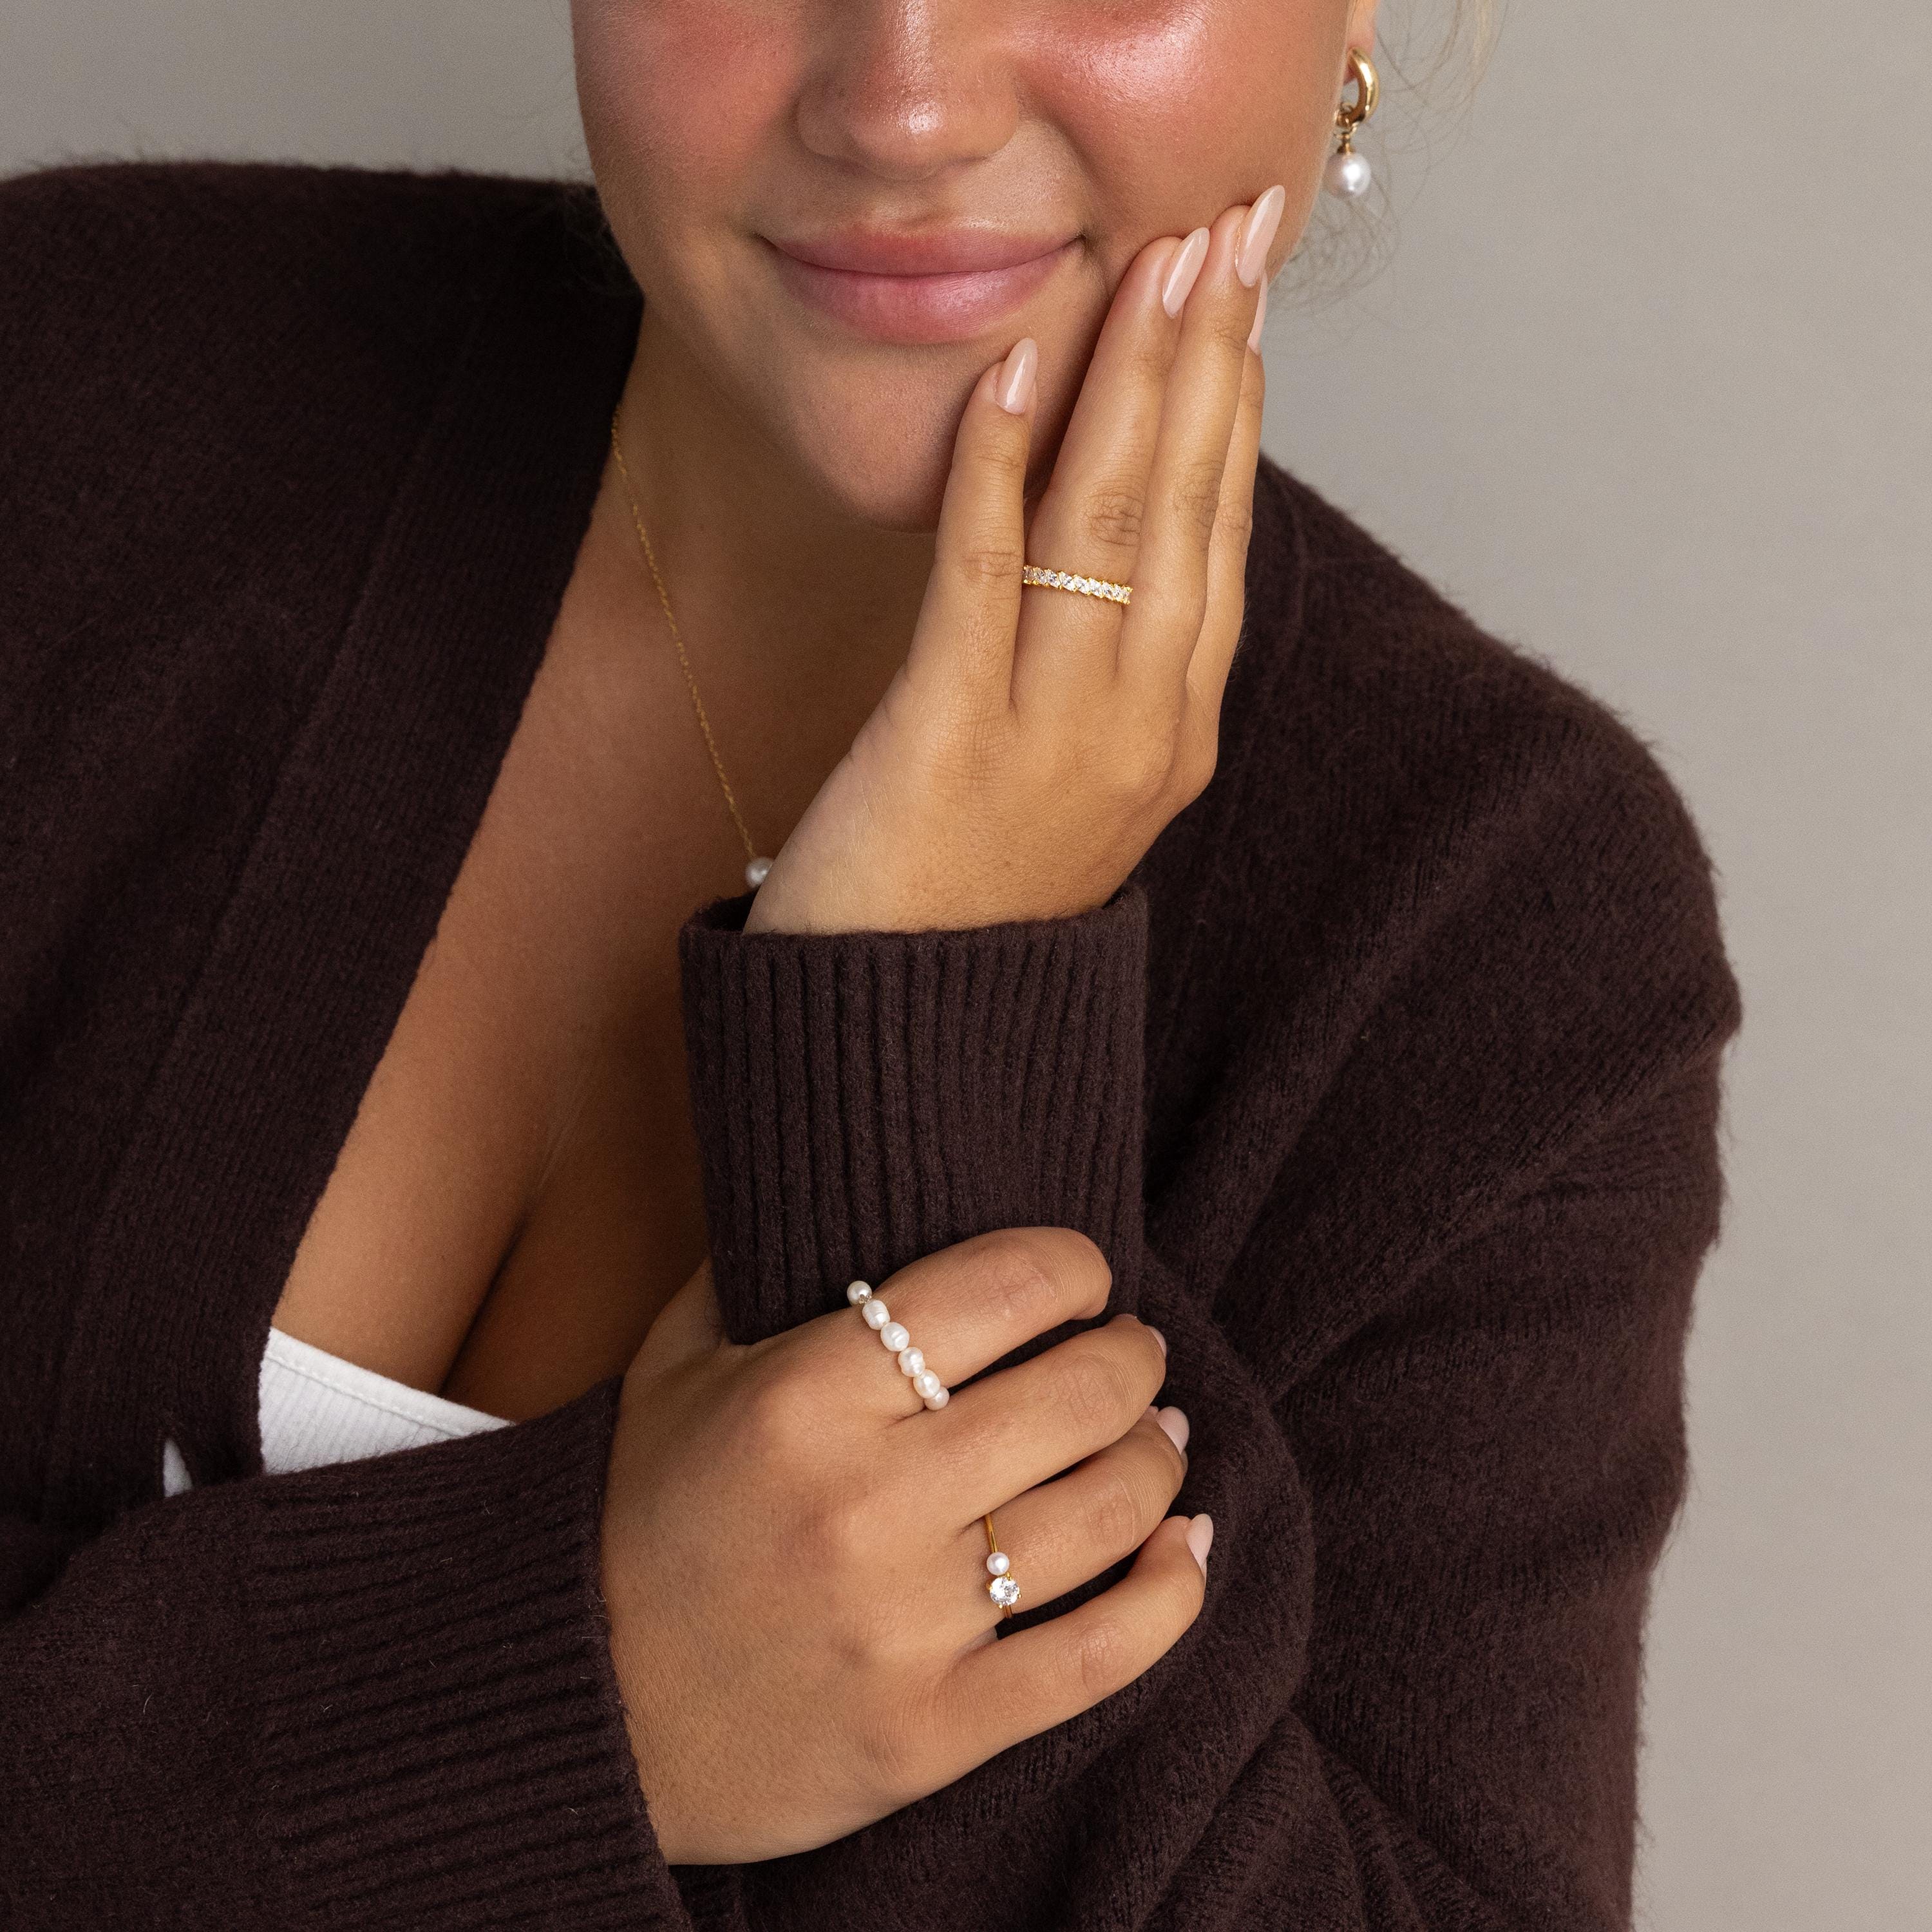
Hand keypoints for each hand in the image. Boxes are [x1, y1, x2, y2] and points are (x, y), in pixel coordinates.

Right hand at [597, 1227, 1205, 1864]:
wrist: (581, 1718)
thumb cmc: (637, 1519)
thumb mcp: (671, 1369)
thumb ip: (750, 1268)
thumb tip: (836, 1175)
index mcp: (801, 1397)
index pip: (997, 1289)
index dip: (1073, 1267)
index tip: (1084, 1275)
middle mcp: (863, 1504)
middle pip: (1075, 1397)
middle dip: (1133, 1359)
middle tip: (1138, 1354)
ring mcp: (904, 1626)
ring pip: (1105, 1514)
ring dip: (1159, 1462)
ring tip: (1162, 1438)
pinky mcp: (934, 1732)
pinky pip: (1103, 1656)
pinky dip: (1170, 1593)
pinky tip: (1186, 1547)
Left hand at [743, 190, 1278, 935]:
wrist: (905, 1041)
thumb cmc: (973, 901)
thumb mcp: (1072, 782)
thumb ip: (1108, 670)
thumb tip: (1118, 550)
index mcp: (1175, 733)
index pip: (1223, 540)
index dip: (1237, 412)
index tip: (1244, 305)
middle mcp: (1141, 727)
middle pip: (1189, 512)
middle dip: (1211, 360)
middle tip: (1231, 232)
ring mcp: (1054, 733)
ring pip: (1111, 528)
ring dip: (1134, 382)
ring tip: (1155, 264)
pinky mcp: (951, 735)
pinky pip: (981, 573)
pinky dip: (997, 462)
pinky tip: (1016, 368)